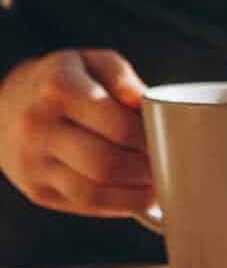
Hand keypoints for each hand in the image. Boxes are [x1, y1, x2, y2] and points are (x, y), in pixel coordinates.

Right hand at [0, 49, 152, 217]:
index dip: (150, 139)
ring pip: (95, 192)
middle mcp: (38, 127)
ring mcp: (33, 163)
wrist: (9, 107)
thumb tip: (145, 101)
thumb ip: (122, 77)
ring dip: (136, 195)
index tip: (169, 141)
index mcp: (58, 89)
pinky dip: (119, 205)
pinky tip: (139, 197)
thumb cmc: (67, 82)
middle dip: (146, 169)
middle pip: (107, 163)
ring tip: (159, 185)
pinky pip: (85, 206)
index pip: (118, 125)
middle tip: (168, 165)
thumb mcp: (93, 62)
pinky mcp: (37, 191)